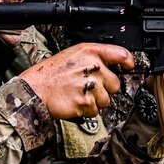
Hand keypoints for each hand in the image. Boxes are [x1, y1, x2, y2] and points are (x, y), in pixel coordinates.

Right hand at [19, 43, 134, 119]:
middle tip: (87, 87)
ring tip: (78, 94)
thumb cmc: (50, 74)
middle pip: (116, 84)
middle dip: (105, 89)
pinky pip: (96, 111)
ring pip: (107, 100)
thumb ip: (93, 57)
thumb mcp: (73, 55)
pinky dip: (87, 110)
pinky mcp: (86, 103)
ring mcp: (91, 85)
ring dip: (95, 101)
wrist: (34, 90)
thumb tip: (112, 64)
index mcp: (90, 52)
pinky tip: (75, 102)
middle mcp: (93, 67)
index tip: (129, 67)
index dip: (128, 62)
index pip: (121, 54)